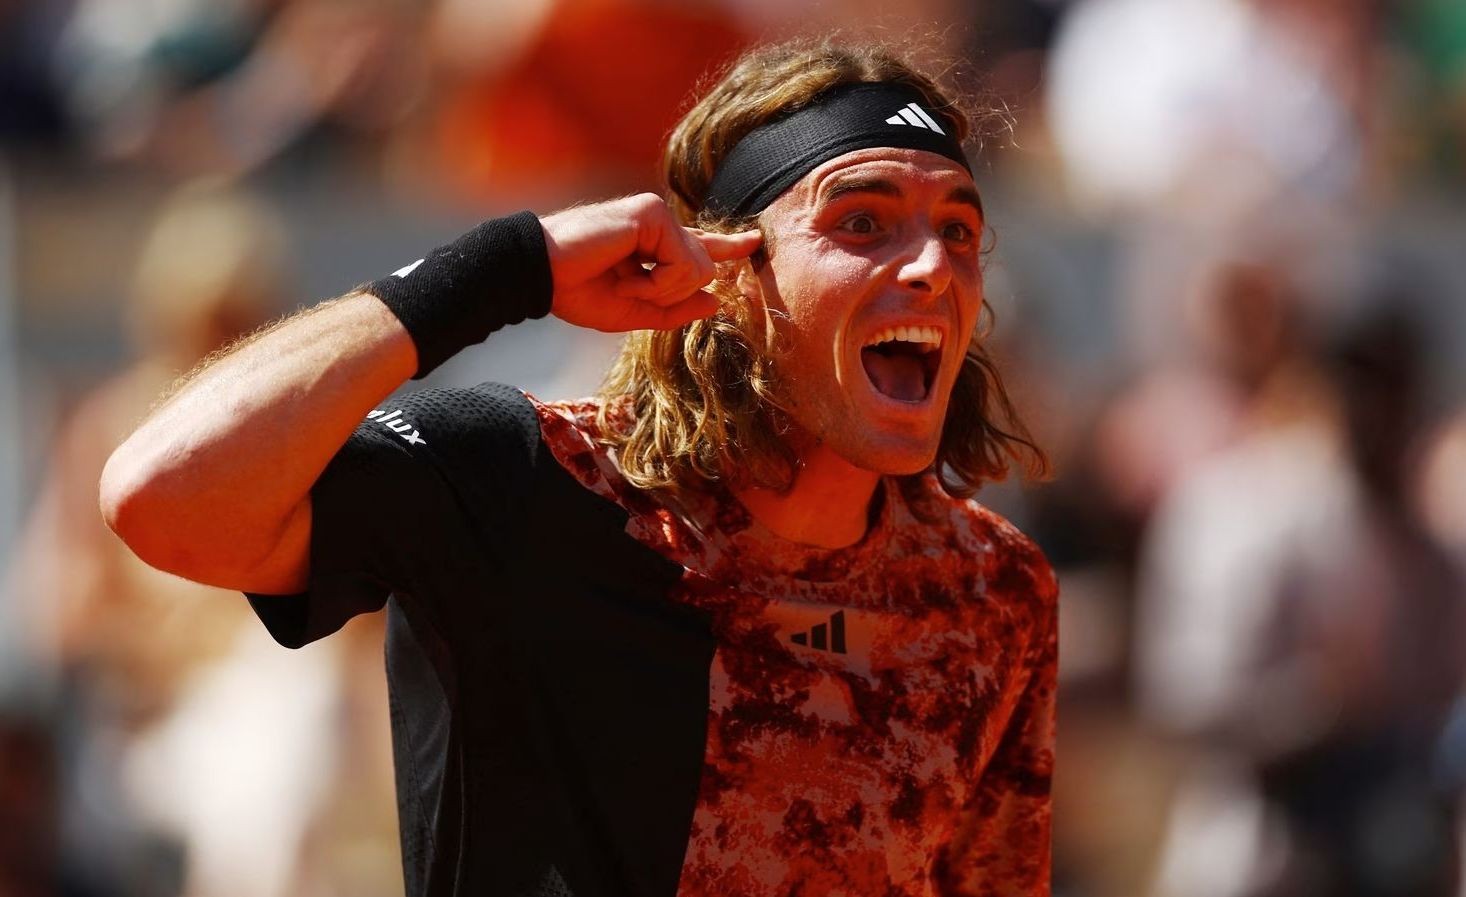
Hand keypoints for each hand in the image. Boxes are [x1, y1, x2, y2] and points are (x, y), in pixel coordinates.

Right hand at [540, 193, 761, 331]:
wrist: (541, 275)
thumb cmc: (575, 290)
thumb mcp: (632, 312)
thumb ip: (674, 310)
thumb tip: (716, 302)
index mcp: (655, 244)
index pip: (700, 245)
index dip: (729, 245)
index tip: (754, 242)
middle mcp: (660, 225)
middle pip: (704, 271)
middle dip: (670, 295)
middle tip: (627, 289)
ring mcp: (657, 215)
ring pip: (699, 270)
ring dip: (662, 291)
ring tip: (624, 280)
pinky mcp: (652, 213)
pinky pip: (684, 264)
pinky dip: (657, 283)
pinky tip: (626, 274)